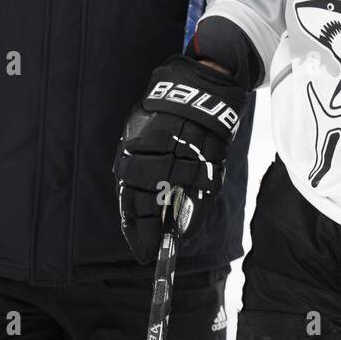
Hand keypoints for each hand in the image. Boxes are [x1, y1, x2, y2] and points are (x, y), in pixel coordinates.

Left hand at [114, 55, 248, 262]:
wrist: (197, 89)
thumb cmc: (160, 114)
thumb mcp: (136, 133)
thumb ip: (132, 163)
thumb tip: (130, 199)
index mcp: (136, 149)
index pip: (130, 195)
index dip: (133, 224)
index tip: (136, 245)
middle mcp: (159, 155)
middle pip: (151, 201)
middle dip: (149, 230)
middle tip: (150, 250)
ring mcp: (186, 156)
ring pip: (178, 198)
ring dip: (173, 224)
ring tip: (170, 241)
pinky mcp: (210, 157)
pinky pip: (203, 191)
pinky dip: (196, 213)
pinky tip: (188, 229)